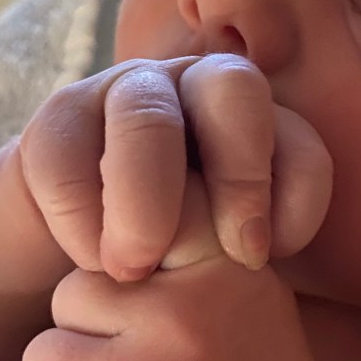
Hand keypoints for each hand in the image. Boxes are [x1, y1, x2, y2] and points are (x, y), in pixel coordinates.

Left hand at [0, 171, 333, 360]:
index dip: (126, 253)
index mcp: (219, 267)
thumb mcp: (239, 276)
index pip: (130, 221)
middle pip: (69, 296)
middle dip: (93, 331)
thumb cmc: (242, 360)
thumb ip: (184, 226)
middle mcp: (181, 324)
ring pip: (39, 358)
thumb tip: (98, 171)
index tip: (145, 278)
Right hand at [16, 54, 332, 279]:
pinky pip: (71, 153)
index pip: (300, 140)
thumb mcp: (221, 261)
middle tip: (226, 255)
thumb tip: (262, 260)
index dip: (296, 196)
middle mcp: (197, 88)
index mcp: (254, 127)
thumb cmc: (171, 264)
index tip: (263, 262)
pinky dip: (83, 216)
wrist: (78, 254)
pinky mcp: (61, 116)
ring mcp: (127, 91)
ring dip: (147, 202)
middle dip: (239, 175)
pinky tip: (91, 259)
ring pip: (147, 118)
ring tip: (137, 272)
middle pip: (235, 89)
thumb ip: (254, 247)